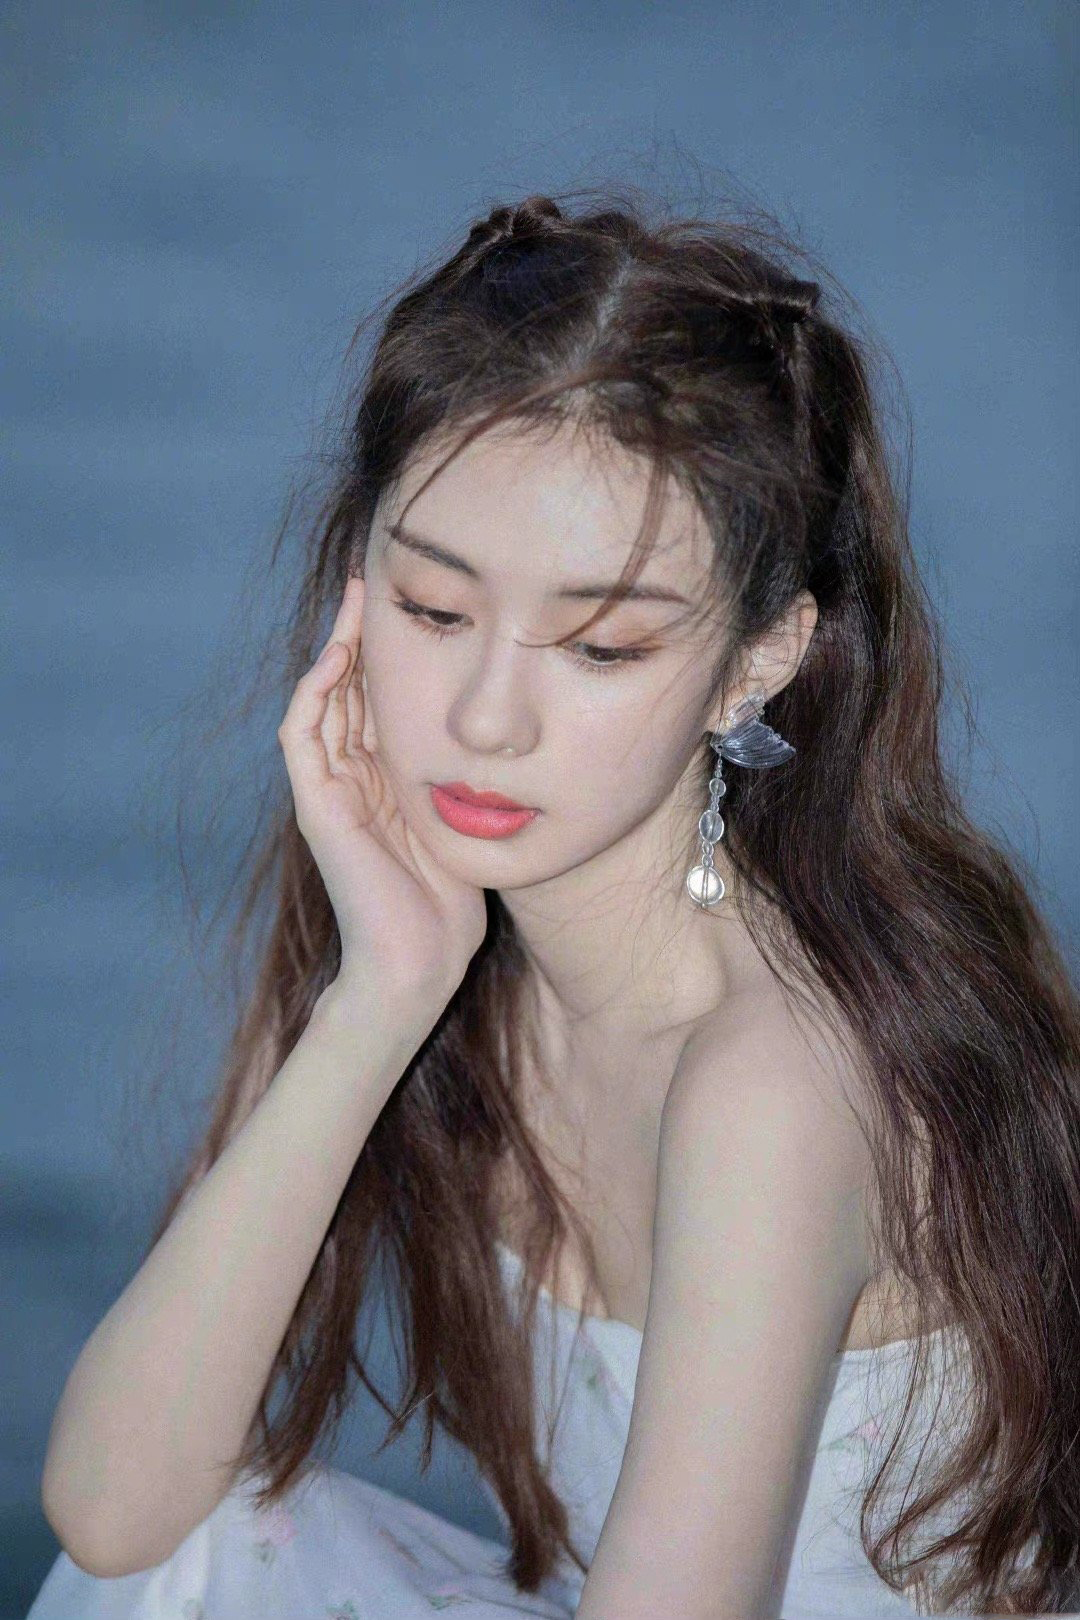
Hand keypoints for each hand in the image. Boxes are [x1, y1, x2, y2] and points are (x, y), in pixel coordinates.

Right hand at [277, 576, 489, 1000]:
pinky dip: (314, 693)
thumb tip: (504, 734)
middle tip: (375, 579)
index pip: (376, 700)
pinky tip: (337, 658)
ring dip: (335, 649)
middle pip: (346, 689)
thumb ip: (464, 777)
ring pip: (320, 702)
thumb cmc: (449, 905)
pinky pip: (301, 736)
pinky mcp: (316, 808)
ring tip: (356, 601)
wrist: (418, 963)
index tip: (413, 603)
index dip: (387, 653)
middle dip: (359, 635)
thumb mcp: (464, 819)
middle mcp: (351, 778)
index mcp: (383, 780)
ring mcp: (329, 792)